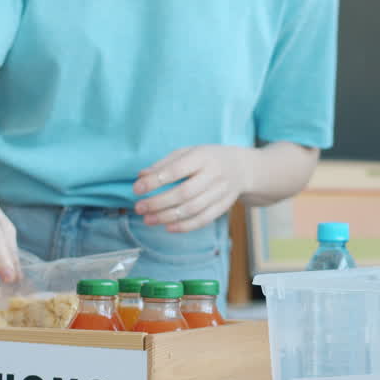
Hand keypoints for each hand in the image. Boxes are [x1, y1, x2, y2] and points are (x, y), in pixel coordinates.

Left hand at [133, 145, 253, 232]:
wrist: (243, 168)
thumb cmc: (208, 158)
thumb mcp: (188, 152)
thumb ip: (165, 163)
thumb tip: (141, 176)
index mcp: (203, 156)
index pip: (176, 170)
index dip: (155, 181)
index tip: (137, 188)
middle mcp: (214, 174)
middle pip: (184, 192)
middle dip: (158, 202)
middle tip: (139, 208)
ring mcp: (221, 192)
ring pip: (193, 209)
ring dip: (167, 217)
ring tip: (148, 220)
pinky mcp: (224, 206)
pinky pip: (204, 219)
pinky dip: (185, 226)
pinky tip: (168, 227)